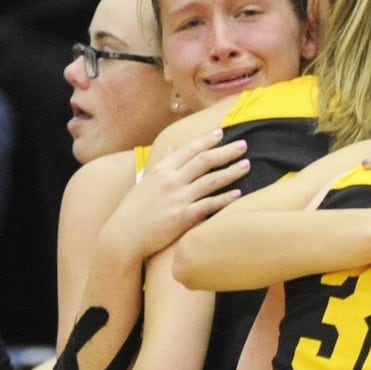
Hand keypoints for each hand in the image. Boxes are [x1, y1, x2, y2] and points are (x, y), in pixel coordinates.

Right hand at [103, 131, 248, 261]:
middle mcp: (171, 180)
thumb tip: (172, 147)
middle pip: (204, 161)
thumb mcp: (145, 182)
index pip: (188, 150)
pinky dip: (225, 199)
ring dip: (231, 172)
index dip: (206, 140)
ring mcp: (177, 198)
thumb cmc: (133, 210)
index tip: (221, 133)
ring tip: (247, 165)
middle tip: (243, 145)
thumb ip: (161, 164)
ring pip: (210, 181)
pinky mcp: (182, 217)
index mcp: (161, 170)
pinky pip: (209, 205)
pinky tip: (238, 194)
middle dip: (226, 151)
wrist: (123, 236)